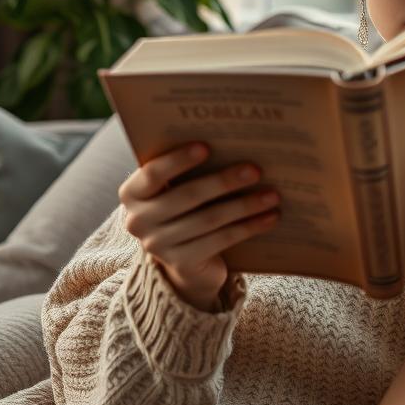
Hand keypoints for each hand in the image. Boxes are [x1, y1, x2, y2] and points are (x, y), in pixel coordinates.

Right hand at [118, 143, 280, 311]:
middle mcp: (138, 220)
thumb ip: (189, 167)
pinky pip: (220, 240)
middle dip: (224, 181)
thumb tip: (232, 140)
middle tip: (256, 169)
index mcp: (132, 193)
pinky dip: (248, 227)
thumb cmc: (185, 205)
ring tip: (272, 195)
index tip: (207, 146)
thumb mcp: (177, 185)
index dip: (178, 160)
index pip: (152, 173)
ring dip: (244, 205)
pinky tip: (270, 217)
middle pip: (187, 196)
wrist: (185, 257)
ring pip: (209, 219)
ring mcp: (158, 245)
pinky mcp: (182, 263)